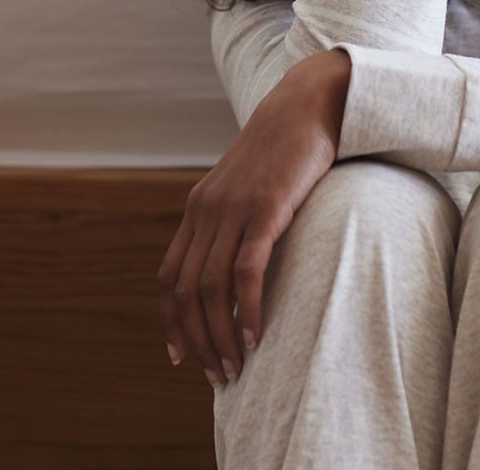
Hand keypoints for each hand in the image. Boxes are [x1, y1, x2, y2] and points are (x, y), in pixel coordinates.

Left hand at [156, 48, 349, 388]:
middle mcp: (206, 211)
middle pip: (184, 291)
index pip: (170, 276)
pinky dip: (248, 308)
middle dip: (196, 340)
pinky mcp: (264, 209)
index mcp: (198, 209)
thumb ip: (237, 221)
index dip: (171, 320)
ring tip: (235, 367)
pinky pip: (246, 270)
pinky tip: (257, 335)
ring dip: (220, 335)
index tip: (181, 356)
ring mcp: (233, 209)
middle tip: (216, 375)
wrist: (310, 104)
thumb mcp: (251, 188)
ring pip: (210, 288)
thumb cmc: (288, 151)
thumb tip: (239, 263)